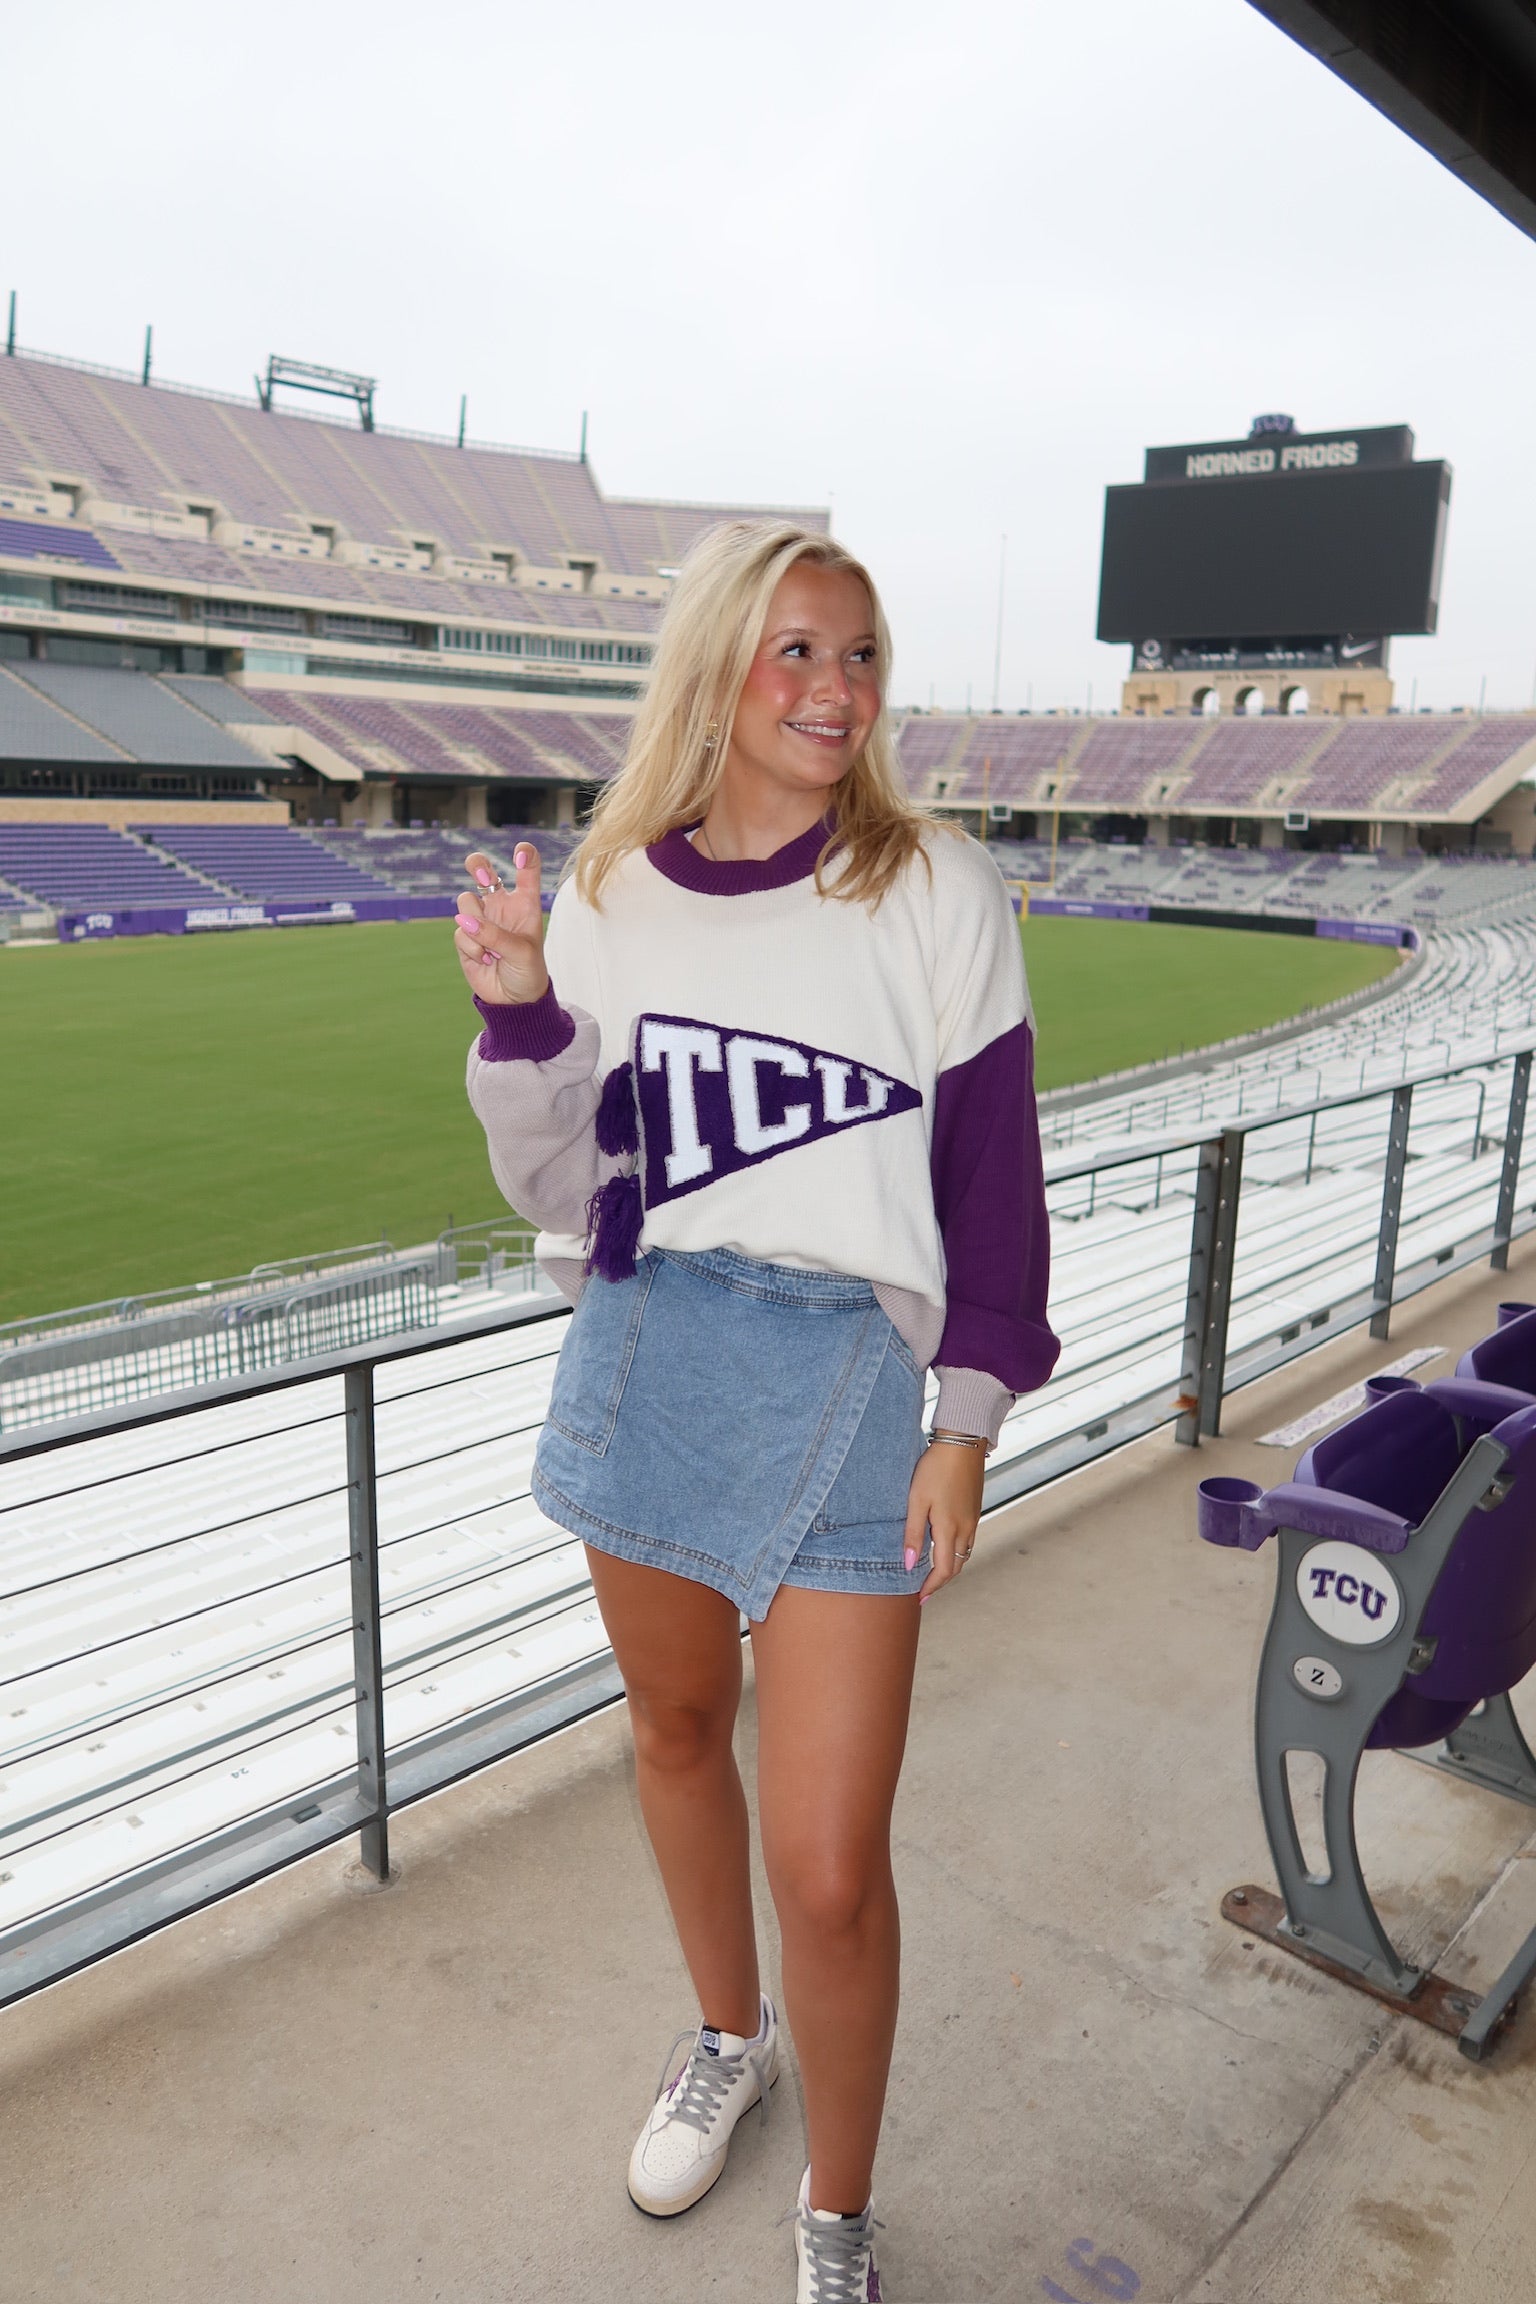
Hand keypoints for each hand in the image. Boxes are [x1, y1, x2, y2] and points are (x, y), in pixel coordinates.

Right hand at [454, 845, 550, 1005]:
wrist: (513, 1000)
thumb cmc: (528, 971)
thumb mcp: (522, 953)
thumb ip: (497, 936)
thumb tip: (466, 922)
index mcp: (524, 904)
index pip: (527, 873)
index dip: (526, 857)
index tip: (522, 851)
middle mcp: (501, 907)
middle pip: (483, 873)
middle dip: (477, 864)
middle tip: (480, 871)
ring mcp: (481, 920)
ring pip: (466, 902)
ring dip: (476, 923)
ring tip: (492, 947)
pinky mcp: (466, 937)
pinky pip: (461, 932)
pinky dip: (473, 948)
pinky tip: (487, 960)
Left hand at [905, 1438, 984, 1603]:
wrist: (963, 1443)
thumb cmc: (935, 1468)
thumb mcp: (916, 1500)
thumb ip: (913, 1533)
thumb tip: (909, 1565)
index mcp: (949, 1529)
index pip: (944, 1570)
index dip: (932, 1587)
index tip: (919, 1599)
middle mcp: (965, 1528)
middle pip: (956, 1566)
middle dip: (940, 1581)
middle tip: (924, 1591)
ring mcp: (973, 1519)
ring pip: (964, 1554)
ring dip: (950, 1567)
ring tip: (932, 1573)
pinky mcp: (974, 1509)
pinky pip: (967, 1540)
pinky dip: (956, 1551)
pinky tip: (944, 1546)